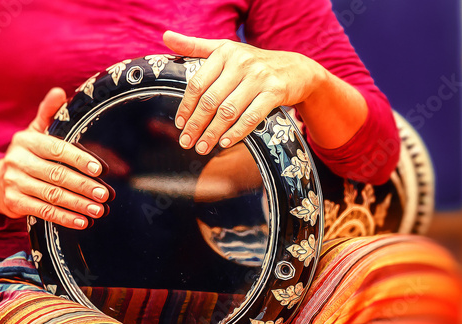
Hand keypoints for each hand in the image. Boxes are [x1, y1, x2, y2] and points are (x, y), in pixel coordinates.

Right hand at [0, 88, 110, 229]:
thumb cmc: (30, 153)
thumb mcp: (37, 131)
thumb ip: (49, 113)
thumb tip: (60, 92)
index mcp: (27, 140)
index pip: (57, 149)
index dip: (79, 160)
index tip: (100, 169)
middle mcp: (17, 160)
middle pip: (56, 174)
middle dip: (83, 186)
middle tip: (105, 194)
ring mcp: (14, 182)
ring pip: (51, 195)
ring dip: (77, 204)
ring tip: (98, 210)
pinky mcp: (14, 202)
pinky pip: (43, 211)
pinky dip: (64, 218)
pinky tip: (82, 222)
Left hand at [163, 30, 325, 154]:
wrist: (296, 69)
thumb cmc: (254, 63)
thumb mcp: (225, 50)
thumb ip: (195, 46)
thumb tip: (165, 37)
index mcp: (224, 52)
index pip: (198, 84)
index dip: (186, 107)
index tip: (180, 125)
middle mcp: (241, 62)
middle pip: (210, 100)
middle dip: (196, 125)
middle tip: (187, 142)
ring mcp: (259, 77)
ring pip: (229, 111)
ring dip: (212, 133)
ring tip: (202, 148)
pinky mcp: (275, 91)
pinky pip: (251, 117)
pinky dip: (236, 132)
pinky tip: (224, 143)